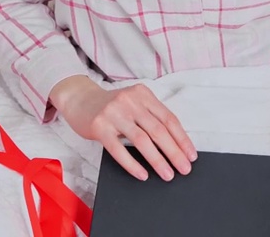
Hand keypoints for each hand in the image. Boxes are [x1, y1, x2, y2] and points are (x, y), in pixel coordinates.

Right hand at [49, 75, 196, 181]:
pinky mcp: (99, 126)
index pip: (168, 118)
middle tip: (184, 169)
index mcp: (143, 94)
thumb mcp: (133, 103)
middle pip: (158, 130)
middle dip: (174, 152)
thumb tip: (174, 144)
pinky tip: (142, 174)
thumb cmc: (110, 106)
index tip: (191, 155)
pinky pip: (118, 149)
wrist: (78, 99)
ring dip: (157, 160)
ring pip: (141, 140)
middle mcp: (130, 101)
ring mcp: (114, 113)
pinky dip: (132, 164)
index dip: (182, 138)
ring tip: (167, 174)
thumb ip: (150, 117)